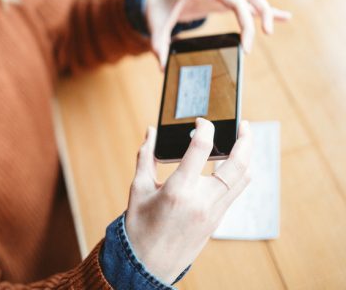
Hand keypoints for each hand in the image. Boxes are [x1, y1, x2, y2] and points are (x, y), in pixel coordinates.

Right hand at [125, 119, 251, 284]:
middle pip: (237, 165)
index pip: (201, 148)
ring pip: (243, 179)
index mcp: (179, 190)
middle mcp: (202, 201)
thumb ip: (146, 156)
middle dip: (246, 140)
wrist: (148, 265)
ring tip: (243, 142)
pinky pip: (236, 192)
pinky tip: (231, 164)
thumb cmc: (140, 226)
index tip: (201, 121)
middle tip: (244, 124)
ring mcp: (214, 213)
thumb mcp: (138, 188)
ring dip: (247, 157)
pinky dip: (239, 174)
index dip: (205, 128)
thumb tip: (151, 131)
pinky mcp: (217, 220)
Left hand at [144, 0, 290, 67]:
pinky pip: (248, 6)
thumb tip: (161, 66)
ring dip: (263, 13)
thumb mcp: (154, 22)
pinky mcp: (224, 2)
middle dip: (249, 20)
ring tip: (269, 33)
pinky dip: (265, 12)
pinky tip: (284, 17)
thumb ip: (157, 42)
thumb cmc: (158, 4)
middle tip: (248, 47)